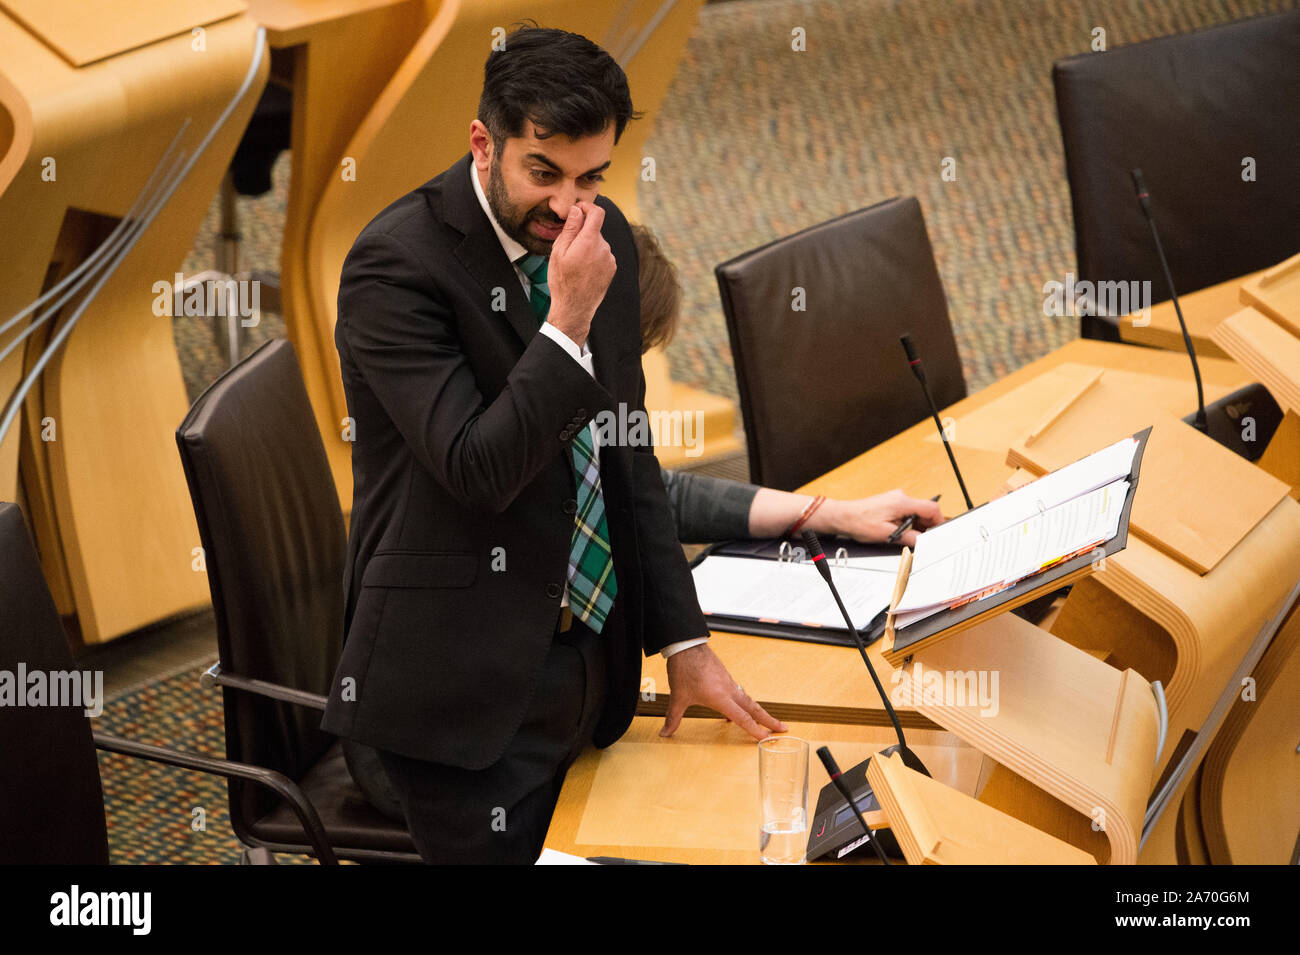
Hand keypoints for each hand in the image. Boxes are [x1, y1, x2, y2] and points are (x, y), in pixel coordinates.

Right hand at [545, 201, 615, 347]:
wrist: (575, 308)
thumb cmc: (563, 281)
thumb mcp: (559, 252)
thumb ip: (570, 228)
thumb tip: (577, 210)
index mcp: (590, 241)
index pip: (597, 212)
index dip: (588, 206)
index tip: (579, 209)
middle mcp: (604, 248)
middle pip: (595, 229)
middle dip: (582, 232)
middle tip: (568, 247)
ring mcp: (610, 259)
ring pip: (598, 243)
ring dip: (587, 246)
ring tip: (575, 263)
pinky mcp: (612, 268)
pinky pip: (602, 254)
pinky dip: (594, 256)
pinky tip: (584, 270)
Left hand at [661, 644, 786, 739]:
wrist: (687, 645)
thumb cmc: (684, 669)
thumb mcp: (678, 696)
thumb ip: (673, 717)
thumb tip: (665, 733)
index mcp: (720, 697)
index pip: (742, 718)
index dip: (754, 730)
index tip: (766, 738)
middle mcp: (729, 690)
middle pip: (754, 708)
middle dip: (769, 720)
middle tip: (783, 729)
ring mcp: (728, 682)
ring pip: (747, 699)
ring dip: (758, 711)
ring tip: (766, 721)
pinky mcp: (725, 676)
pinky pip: (738, 692)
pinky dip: (743, 702)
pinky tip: (736, 708)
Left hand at [817, 489, 944, 547]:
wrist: (843, 517)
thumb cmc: (860, 523)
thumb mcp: (887, 534)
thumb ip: (909, 537)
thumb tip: (923, 542)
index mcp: (902, 502)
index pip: (931, 508)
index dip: (939, 521)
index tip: (940, 533)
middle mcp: (900, 497)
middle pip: (925, 511)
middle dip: (927, 526)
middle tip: (925, 540)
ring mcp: (896, 499)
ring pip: (916, 513)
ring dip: (917, 526)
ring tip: (910, 538)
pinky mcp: (891, 503)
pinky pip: (907, 513)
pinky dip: (909, 523)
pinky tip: (903, 533)